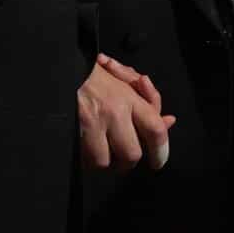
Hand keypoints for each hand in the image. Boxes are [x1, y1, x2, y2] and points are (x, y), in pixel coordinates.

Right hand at [78, 54, 174, 172]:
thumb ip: (150, 102)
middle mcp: (115, 112)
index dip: (160, 151)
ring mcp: (92, 123)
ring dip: (104, 161)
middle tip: (123, 158)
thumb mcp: (127, 81)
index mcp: (130, 98)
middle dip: (127, 162)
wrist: (64, 69)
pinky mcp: (72, 133)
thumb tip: (169, 121)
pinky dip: (85, 159)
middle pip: (131, 154)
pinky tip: (86, 148)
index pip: (155, 129)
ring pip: (105, 162)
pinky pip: (83, 160)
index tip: (158, 163)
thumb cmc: (97, 76)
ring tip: (102, 151)